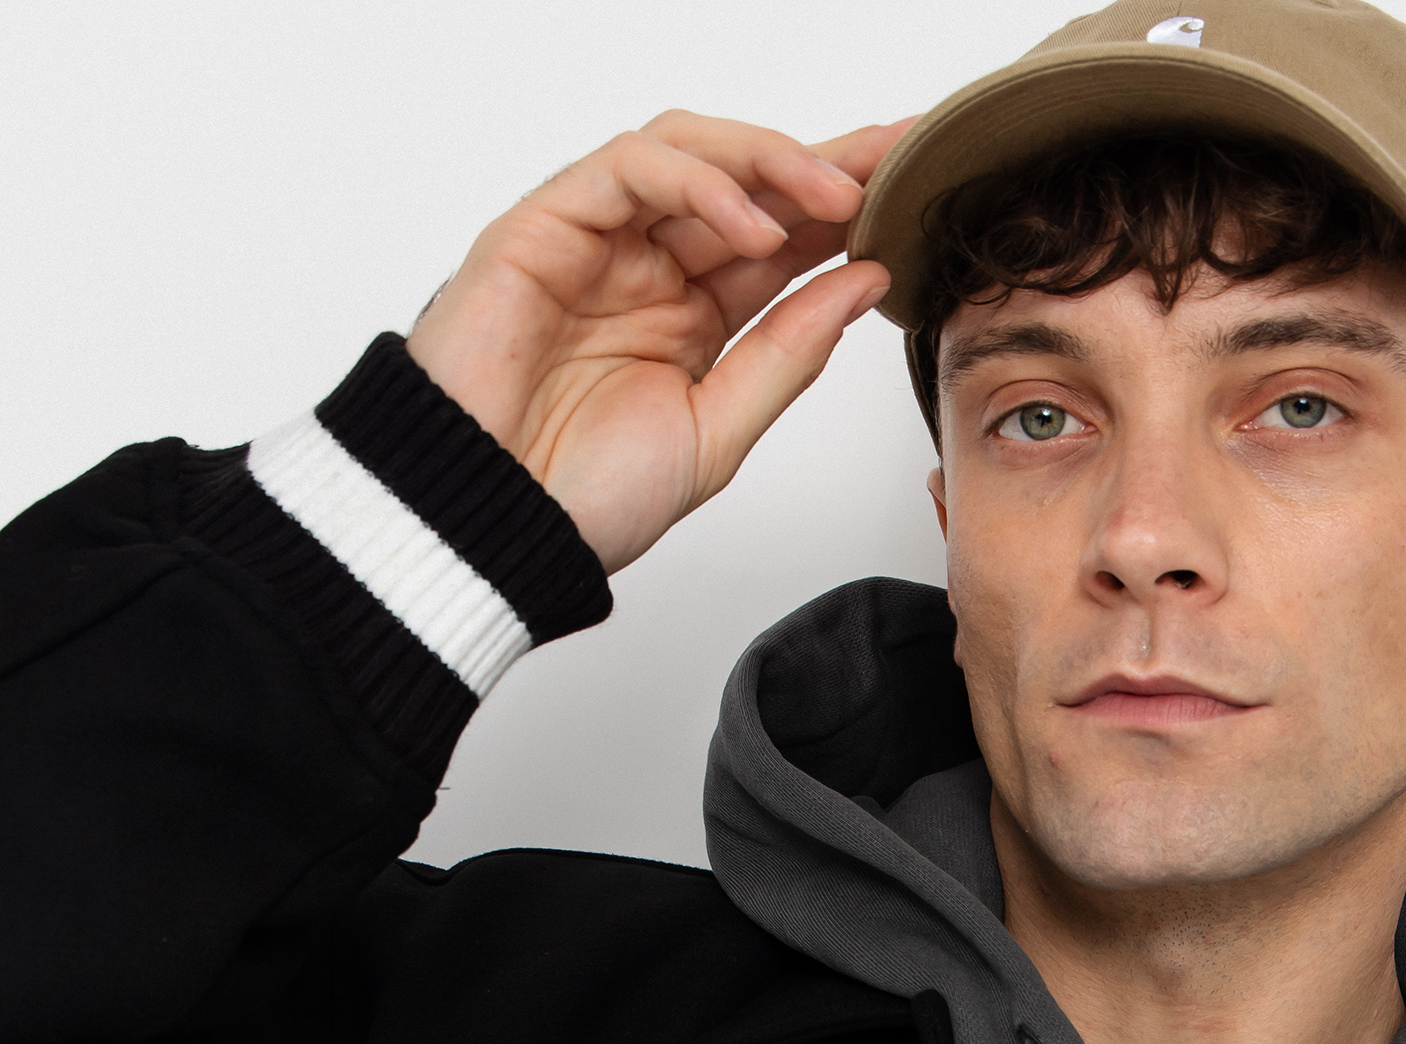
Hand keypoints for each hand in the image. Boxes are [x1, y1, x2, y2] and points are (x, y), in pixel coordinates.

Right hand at [407, 112, 910, 574]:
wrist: (491, 529)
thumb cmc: (583, 499)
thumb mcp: (718, 432)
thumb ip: (787, 355)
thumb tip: (863, 282)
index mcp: (690, 317)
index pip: (780, 240)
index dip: (846, 209)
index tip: (914, 192)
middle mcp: (646, 267)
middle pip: (745, 182)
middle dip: (827, 163)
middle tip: (898, 158)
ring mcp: (596, 239)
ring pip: (690, 152)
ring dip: (770, 162)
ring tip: (835, 195)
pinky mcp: (543, 225)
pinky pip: (628, 168)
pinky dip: (698, 181)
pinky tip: (754, 226)